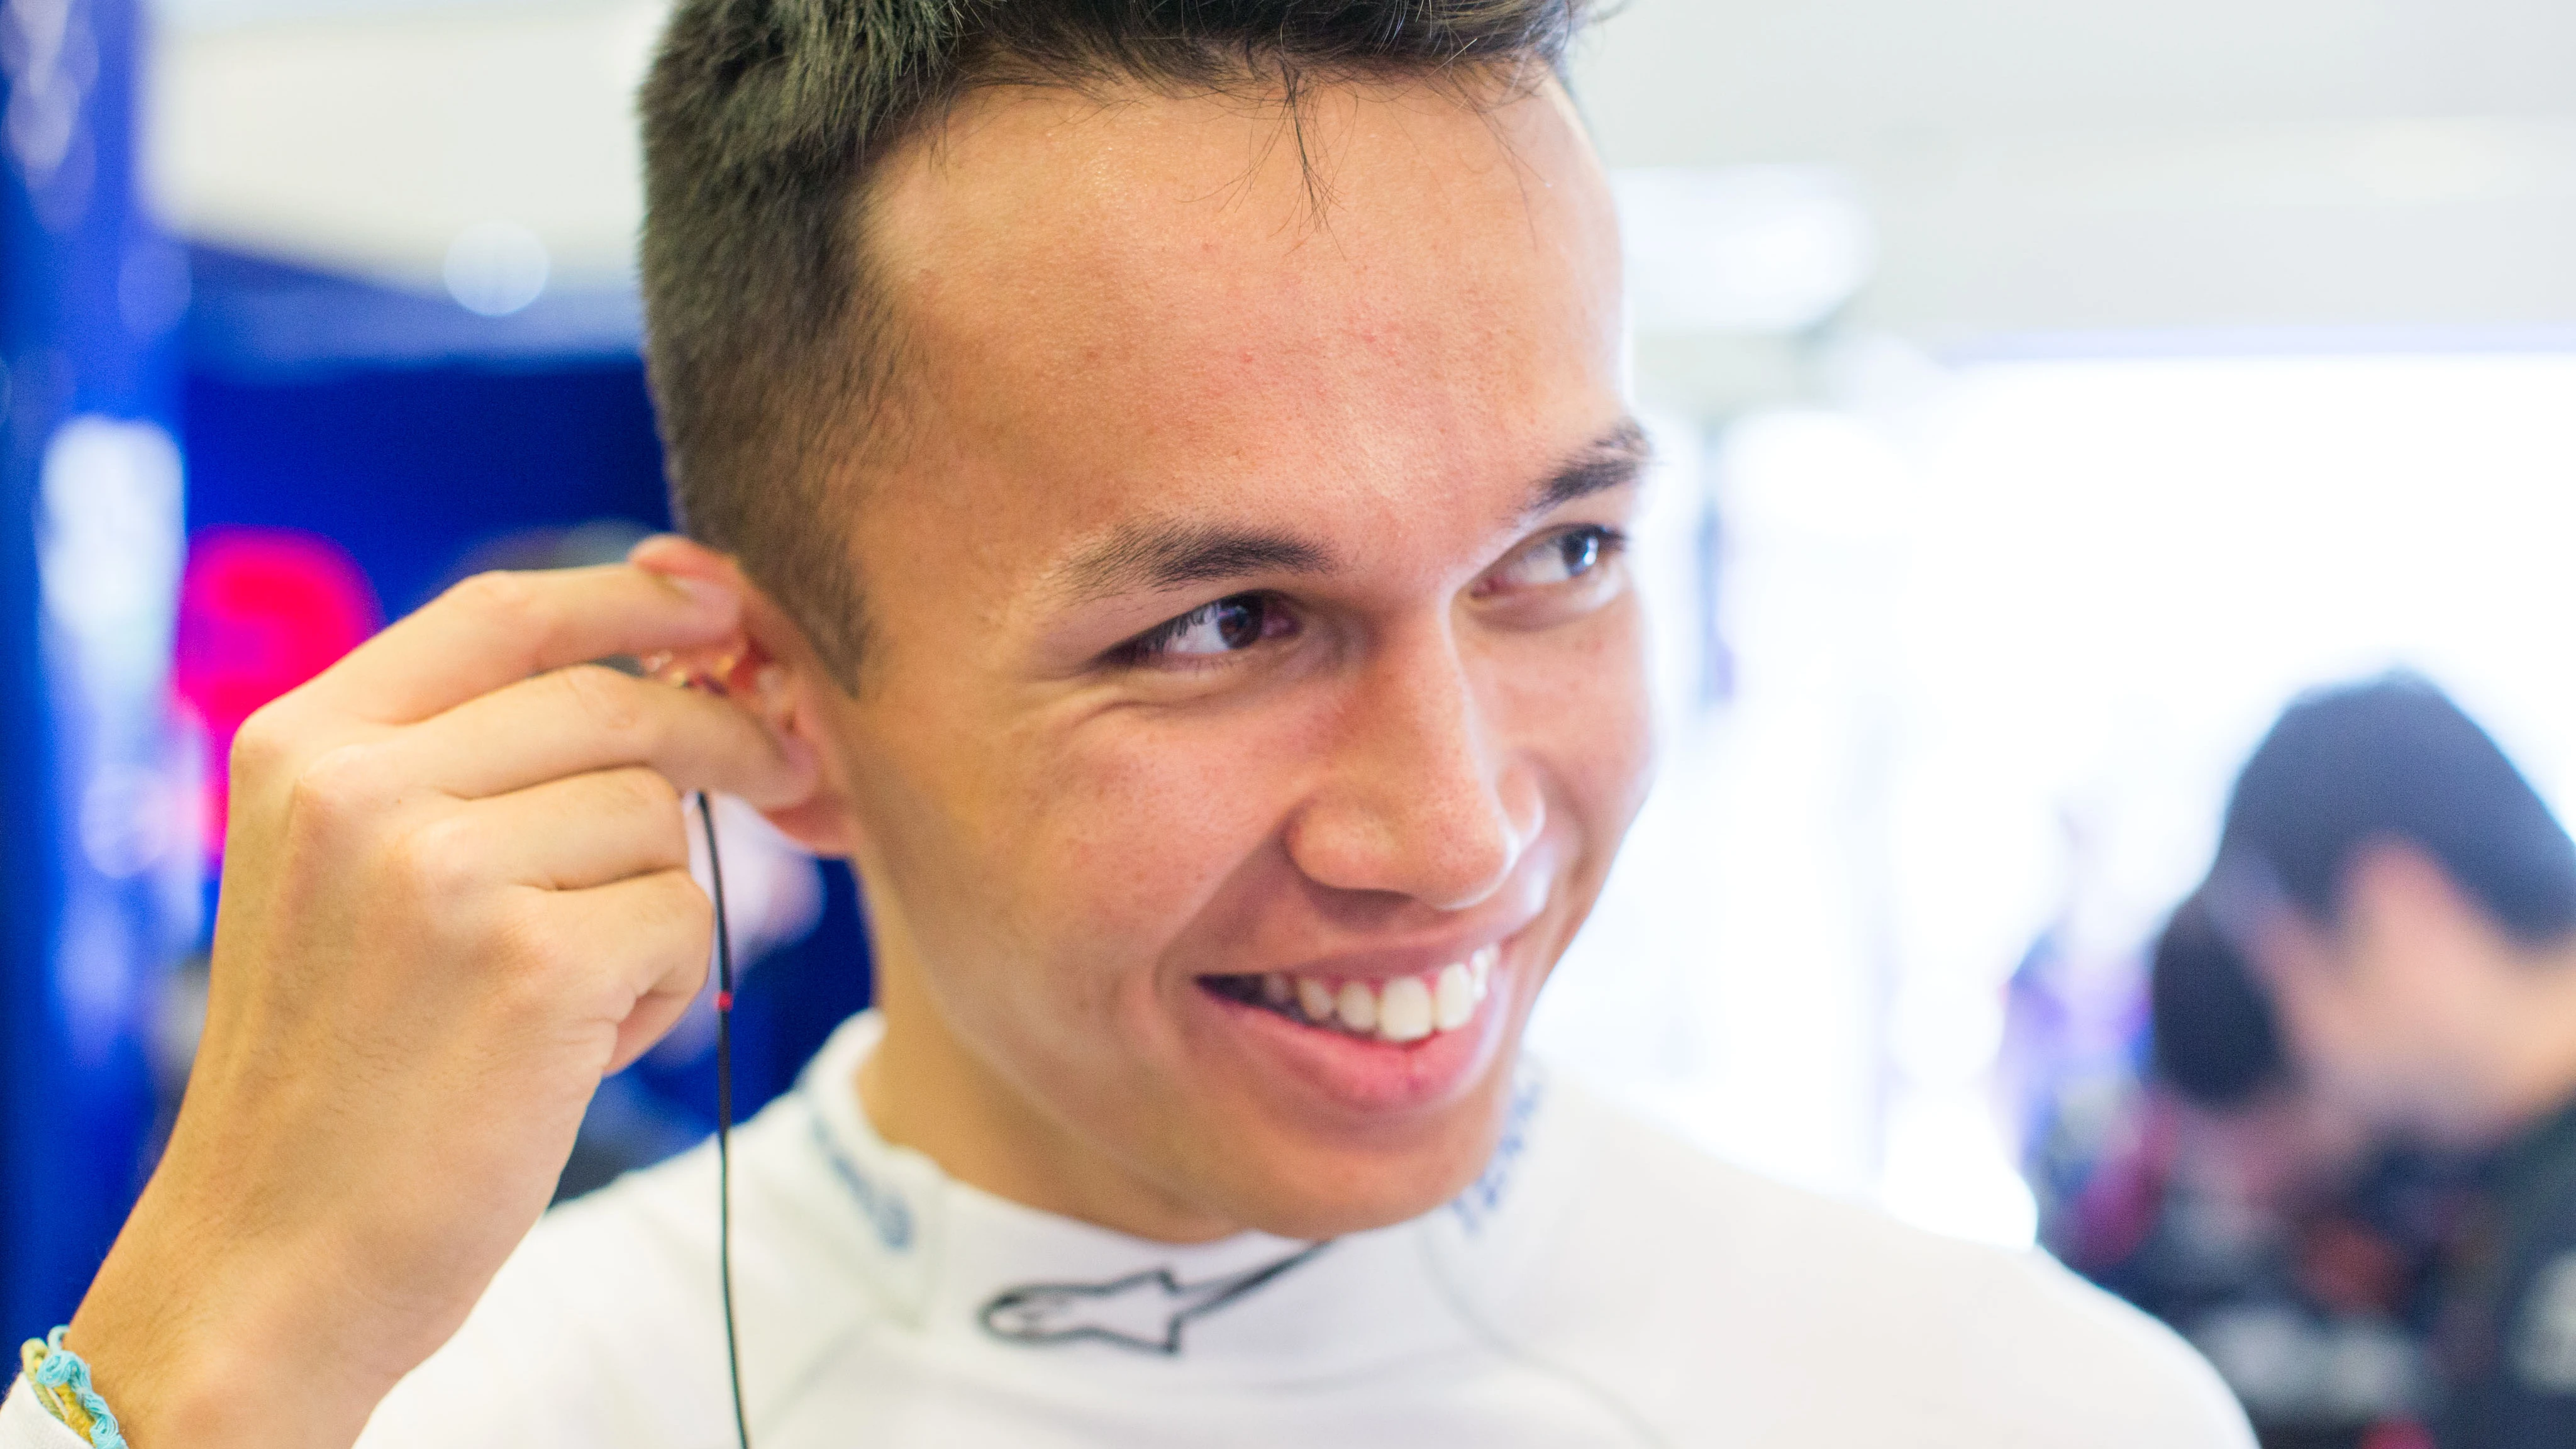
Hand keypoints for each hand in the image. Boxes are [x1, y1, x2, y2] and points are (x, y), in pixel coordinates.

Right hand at [65, 560, 817, 1448]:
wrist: (278, 1254)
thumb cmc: (347, 1065)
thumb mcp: (350, 872)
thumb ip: (469, 758)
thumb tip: (675, 659)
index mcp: (305, 744)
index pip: (504, 610)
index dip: (633, 597)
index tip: (721, 608)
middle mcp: (360, 788)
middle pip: (614, 702)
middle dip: (722, 736)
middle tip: (785, 772)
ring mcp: (441, 871)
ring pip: (657, 817)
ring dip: (655, 904)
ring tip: (571, 994)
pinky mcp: (531, 962)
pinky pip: (682, 917)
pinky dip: (662, 986)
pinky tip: (579, 1047)